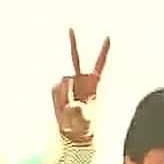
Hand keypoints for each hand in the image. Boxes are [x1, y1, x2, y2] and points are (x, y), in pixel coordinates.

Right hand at [51, 28, 109, 142]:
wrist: (74, 135)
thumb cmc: (85, 127)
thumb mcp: (84, 119)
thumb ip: (75, 103)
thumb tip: (66, 87)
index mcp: (94, 86)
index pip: (99, 66)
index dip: (104, 52)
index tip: (109, 37)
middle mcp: (81, 82)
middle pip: (76, 59)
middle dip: (73, 44)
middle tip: (71, 28)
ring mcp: (69, 85)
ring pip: (63, 81)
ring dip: (65, 94)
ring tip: (71, 109)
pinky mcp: (58, 90)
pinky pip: (55, 89)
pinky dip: (58, 98)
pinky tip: (63, 108)